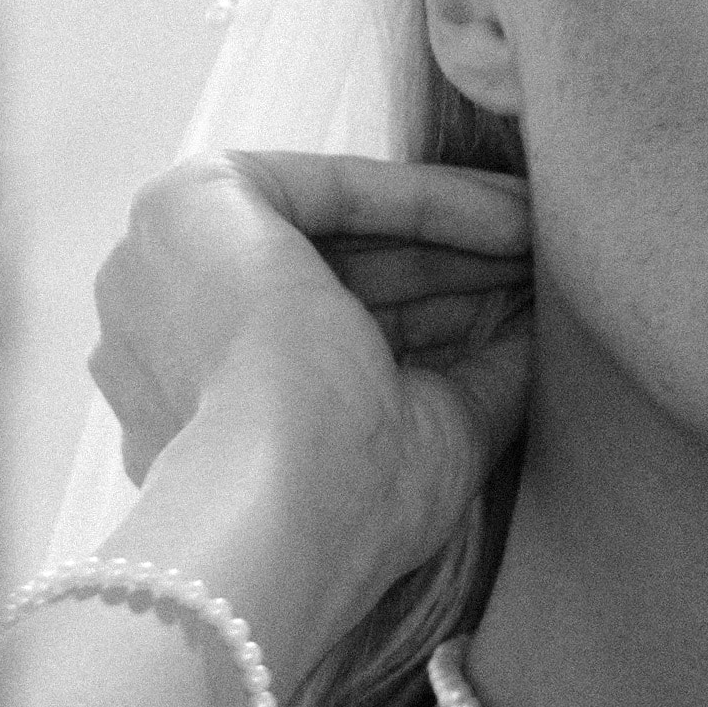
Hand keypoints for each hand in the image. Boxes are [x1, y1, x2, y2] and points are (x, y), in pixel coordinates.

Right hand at [88, 150, 535, 685]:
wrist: (271, 516)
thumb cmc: (341, 516)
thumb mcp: (429, 437)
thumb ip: (479, 374)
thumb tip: (543, 325)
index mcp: (194, 395)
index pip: (332, 333)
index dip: (440, 313)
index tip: (525, 304)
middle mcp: (161, 324)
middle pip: (336, 276)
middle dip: (451, 268)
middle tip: (546, 260)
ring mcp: (164, 261)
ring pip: (338, 231)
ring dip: (452, 232)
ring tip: (546, 235)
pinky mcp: (190, 204)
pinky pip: (332, 190)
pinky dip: (429, 202)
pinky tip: (515, 220)